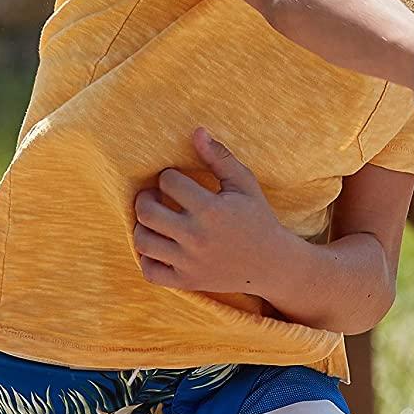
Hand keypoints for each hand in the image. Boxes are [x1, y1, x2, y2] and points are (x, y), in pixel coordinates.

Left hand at [133, 128, 288, 294]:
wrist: (271, 264)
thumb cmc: (256, 217)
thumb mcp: (244, 184)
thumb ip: (219, 157)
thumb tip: (197, 131)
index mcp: (211, 209)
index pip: (168, 181)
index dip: (169, 176)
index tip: (177, 180)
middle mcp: (196, 237)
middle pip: (146, 211)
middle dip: (146, 197)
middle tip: (154, 195)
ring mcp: (189, 262)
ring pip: (142, 241)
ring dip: (142, 226)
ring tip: (154, 219)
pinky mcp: (186, 282)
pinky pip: (149, 271)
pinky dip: (147, 257)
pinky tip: (159, 245)